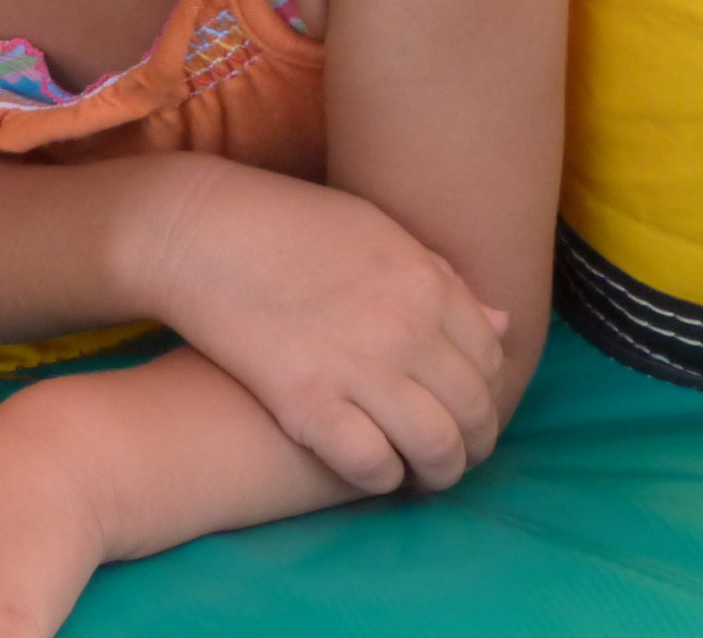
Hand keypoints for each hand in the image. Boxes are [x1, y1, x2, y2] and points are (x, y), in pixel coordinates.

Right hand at [136, 160, 507, 494]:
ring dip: (438, 472)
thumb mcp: (376, 231)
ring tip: (423, 475)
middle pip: (473, 411)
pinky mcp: (308, 405)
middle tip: (456, 455)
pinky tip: (373, 469)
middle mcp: (405, 328)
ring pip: (435, 448)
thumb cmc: (286, 223)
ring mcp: (358, 368)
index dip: (489, 393)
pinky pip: (373, 466)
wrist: (201, 232)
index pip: (491, 358)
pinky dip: (382, 478)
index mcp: (426, 281)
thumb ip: (440, 279)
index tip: (472, 408)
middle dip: (474, 444)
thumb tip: (501, 325)